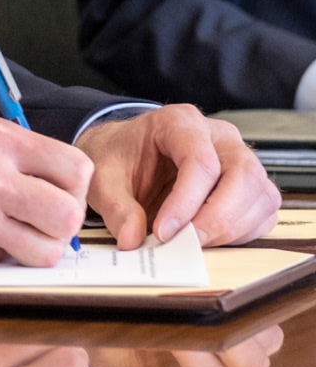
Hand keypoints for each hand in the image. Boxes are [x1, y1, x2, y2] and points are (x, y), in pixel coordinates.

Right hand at [0, 117, 93, 266]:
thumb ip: (9, 156)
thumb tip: (53, 186)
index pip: (76, 168)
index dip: (75, 191)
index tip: (57, 198)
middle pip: (69, 212)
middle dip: (62, 227)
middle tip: (41, 227)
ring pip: (47, 249)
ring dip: (37, 253)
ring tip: (13, 243)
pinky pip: (4, 264)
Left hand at [75, 104, 279, 247]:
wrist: (124, 153)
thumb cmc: (118, 158)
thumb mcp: (102, 178)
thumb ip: (115, 208)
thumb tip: (132, 239)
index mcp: (180, 123)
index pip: (200, 162)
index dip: (186, 202)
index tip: (163, 232)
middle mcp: (218, 136)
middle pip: (243, 175)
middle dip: (217, 217)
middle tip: (186, 244)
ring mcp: (238, 158)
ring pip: (260, 194)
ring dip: (232, 228)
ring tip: (192, 243)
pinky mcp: (248, 184)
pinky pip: (264, 210)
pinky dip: (243, 232)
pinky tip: (210, 240)